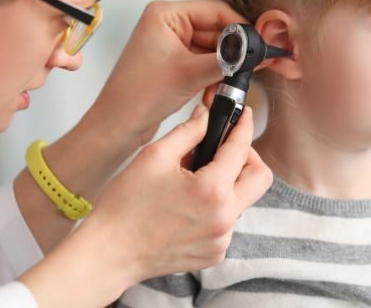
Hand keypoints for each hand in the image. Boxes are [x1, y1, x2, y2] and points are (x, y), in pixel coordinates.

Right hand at [20, 105, 272, 306]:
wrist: (110, 253)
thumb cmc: (125, 207)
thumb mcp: (154, 156)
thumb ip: (188, 132)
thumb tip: (206, 117)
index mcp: (212, 190)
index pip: (241, 148)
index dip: (243, 126)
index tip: (242, 115)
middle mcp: (224, 218)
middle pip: (260, 177)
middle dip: (247, 157)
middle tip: (224, 149)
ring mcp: (221, 240)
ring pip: (243, 201)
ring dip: (228, 184)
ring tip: (195, 179)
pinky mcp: (214, 254)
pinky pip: (227, 223)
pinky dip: (215, 209)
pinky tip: (188, 205)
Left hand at [84, 0, 246, 146]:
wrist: (117, 126)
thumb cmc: (138, 96)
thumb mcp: (190, 74)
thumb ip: (227, 59)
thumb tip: (256, 51)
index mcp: (166, 14)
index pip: (216, 11)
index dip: (241, 28)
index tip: (260, 44)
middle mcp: (168, 24)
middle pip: (217, 31)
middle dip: (231, 54)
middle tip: (250, 69)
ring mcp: (172, 44)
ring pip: (213, 50)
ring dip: (222, 70)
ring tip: (225, 88)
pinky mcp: (174, 63)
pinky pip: (205, 64)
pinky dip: (213, 78)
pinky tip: (212, 94)